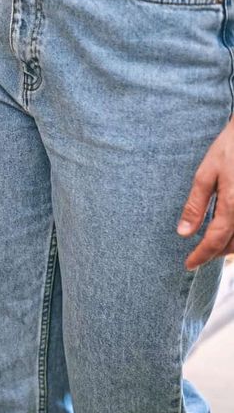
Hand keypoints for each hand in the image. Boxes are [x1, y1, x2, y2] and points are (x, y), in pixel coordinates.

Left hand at [178, 120, 233, 268]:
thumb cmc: (231, 147)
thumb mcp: (206, 173)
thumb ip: (195, 205)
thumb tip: (184, 233)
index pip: (215, 240)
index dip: (201, 255)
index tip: (188, 264)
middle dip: (215, 252)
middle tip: (198, 254)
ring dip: (230, 245)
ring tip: (212, 244)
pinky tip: (228, 229)